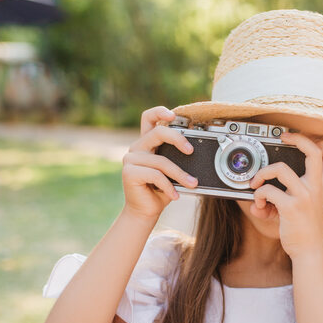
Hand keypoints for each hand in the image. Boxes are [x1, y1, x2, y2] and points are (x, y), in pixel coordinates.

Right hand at [121, 106, 198, 221]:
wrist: (145, 211)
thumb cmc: (160, 190)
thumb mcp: (172, 171)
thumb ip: (177, 158)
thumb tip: (192, 149)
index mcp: (147, 143)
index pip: (149, 118)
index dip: (159, 111)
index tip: (174, 115)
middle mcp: (137, 147)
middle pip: (158, 132)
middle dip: (177, 138)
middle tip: (190, 151)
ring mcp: (131, 159)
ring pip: (161, 161)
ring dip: (180, 174)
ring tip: (192, 184)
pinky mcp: (129, 172)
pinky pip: (156, 175)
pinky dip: (169, 187)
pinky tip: (175, 195)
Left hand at [247, 130, 322, 259]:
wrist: (310, 251)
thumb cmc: (304, 230)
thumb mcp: (302, 209)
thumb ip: (281, 199)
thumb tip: (257, 200)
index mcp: (320, 186)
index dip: (311, 141)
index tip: (293, 137)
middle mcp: (315, 187)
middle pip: (312, 152)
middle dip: (296, 139)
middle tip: (282, 138)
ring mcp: (304, 196)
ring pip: (280, 169)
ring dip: (263, 174)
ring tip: (256, 183)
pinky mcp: (291, 207)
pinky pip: (267, 191)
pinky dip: (258, 196)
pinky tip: (259, 205)